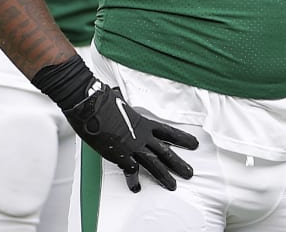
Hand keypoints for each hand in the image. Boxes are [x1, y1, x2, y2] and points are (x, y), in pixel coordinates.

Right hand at [63, 81, 198, 192]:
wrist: (91, 106)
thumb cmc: (102, 101)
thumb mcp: (120, 102)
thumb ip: (124, 108)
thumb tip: (118, 97)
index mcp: (144, 122)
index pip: (169, 132)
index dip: (183, 139)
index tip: (194, 144)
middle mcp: (142, 135)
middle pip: (166, 152)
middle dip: (179, 163)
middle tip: (190, 172)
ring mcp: (133, 146)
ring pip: (154, 164)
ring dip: (164, 176)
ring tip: (173, 186)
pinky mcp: (121, 155)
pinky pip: (131, 172)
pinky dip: (133, 181)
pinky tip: (136, 188)